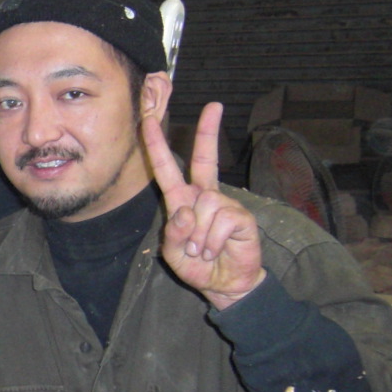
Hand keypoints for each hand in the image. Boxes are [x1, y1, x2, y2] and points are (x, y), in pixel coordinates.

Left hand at [143, 101, 264, 309]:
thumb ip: (173, 233)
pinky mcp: (241, 217)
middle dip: (207, 132)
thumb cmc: (198, 265)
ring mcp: (225, 204)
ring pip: (205, 206)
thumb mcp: (173, 252)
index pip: (168, 169)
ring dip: (199, 236)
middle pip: (205, 159)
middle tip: (214, 106)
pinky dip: (213, 241)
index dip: (157, 147)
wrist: (224, 285)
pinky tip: (216, 249)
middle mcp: (204, 196)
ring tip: (204, 249)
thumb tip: (187, 211)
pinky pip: (220, 221)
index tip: (150, 121)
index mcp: (183, 201)